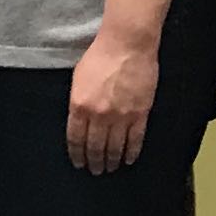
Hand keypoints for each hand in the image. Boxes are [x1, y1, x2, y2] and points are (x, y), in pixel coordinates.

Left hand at [65, 26, 156, 174]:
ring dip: (111, 161)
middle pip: (95, 147)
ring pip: (115, 147)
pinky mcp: (140, 114)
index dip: (77, 155)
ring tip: (110, 168)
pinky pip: (135, 140)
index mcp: (79, 106)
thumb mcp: (78, 79)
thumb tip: (79, 122)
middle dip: (94, 162)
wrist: (127, 45)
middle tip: (95, 170)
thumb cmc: (100, 56)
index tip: (79, 163)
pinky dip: (131, 153)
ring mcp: (121, 116)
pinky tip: (128, 159)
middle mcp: (98, 115)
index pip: (76, 139)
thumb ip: (77, 103)